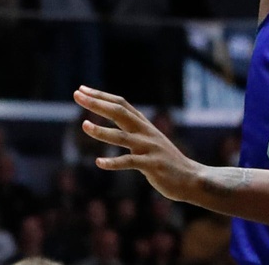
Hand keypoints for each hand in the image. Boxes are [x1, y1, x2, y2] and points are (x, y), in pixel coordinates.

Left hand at [75, 85, 201, 200]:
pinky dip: (113, 162)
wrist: (191, 178)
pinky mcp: (151, 165)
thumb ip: (133, 126)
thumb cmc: (165, 159)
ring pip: (121, 137)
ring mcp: (148, 147)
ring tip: (84, 126)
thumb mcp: (149, 138)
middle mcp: (145, 131)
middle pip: (118, 112)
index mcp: (143, 124)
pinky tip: (99, 162)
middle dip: (97, 104)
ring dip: (102, 131)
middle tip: (77, 95)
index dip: (100, 95)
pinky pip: (129, 162)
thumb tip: (114, 113)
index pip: (119, 103)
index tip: (82, 89)